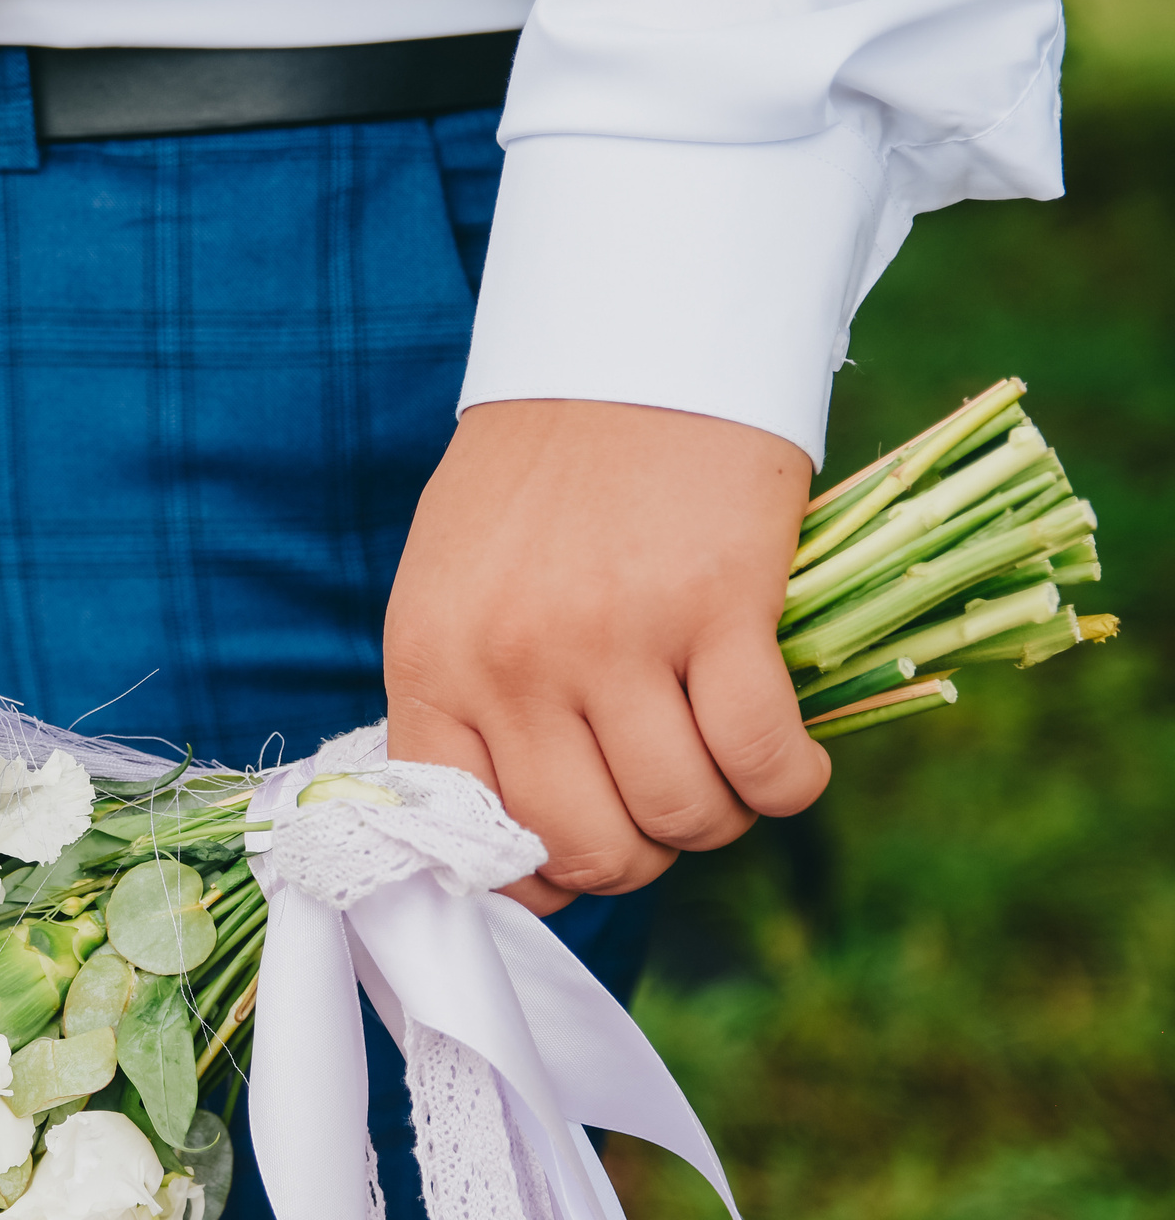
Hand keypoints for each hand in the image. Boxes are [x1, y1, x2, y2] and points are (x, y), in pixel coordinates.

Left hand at [383, 399, 831, 913]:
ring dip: (719, 819)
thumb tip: (512, 838)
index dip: (531, 876)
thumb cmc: (541, 477)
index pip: (463, 833)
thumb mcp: (459, 587)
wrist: (627, 343)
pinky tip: (788, 762)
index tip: (576, 862)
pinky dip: (788, 783)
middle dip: (639, 855)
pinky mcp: (718, 610)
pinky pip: (762, 759)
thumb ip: (471, 701)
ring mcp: (614, 638)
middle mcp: (512, 662)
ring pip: (680, 815)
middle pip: (585, 845)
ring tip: (725, 773)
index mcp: (432, 660)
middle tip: (665, 810)